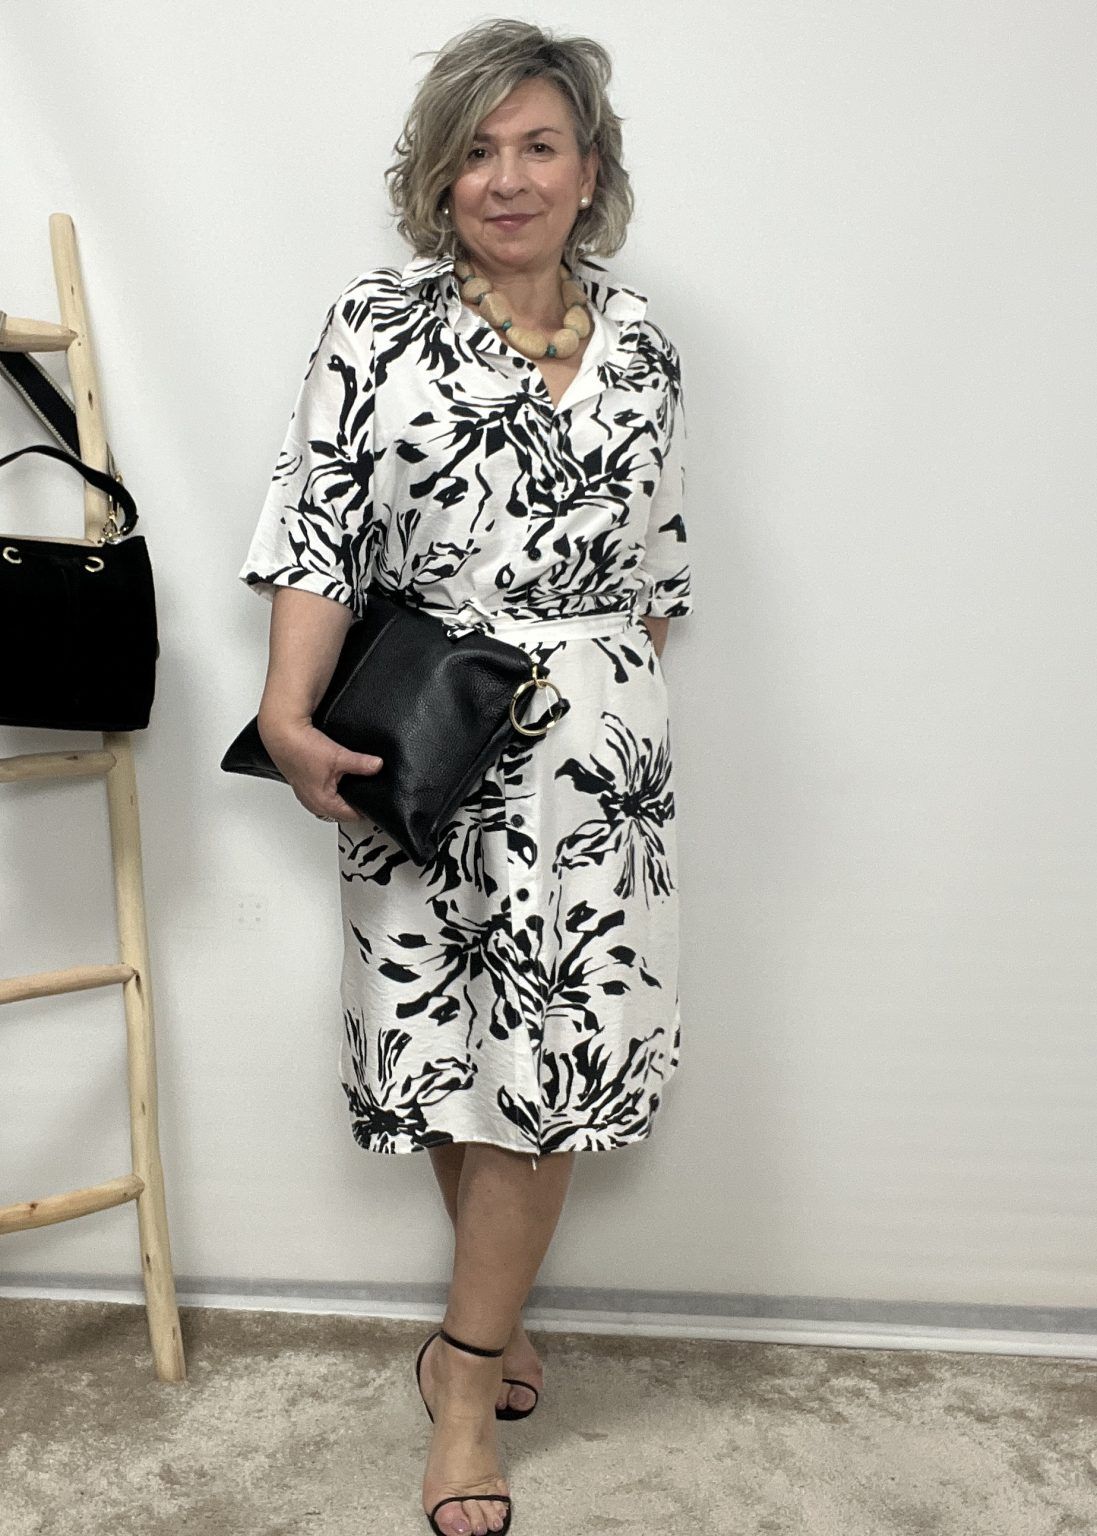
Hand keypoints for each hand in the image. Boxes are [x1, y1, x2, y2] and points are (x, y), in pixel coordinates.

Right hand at [257, 714, 382, 822]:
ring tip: (352, 783)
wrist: (281, 735)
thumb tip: (377, 766)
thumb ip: (361, 763)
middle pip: (342, 812)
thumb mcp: (338, 756)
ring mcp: (307, 796)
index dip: (366, 808)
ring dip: (342, 796)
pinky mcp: (304, 785)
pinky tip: (335, 776)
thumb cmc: (301, 749)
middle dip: (355, 803)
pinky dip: (332, 789)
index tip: (375, 800)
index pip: (353, 816)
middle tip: (367, 791)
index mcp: (324, 804)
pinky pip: (323, 794)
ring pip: (332, 803)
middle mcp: (314, 804)